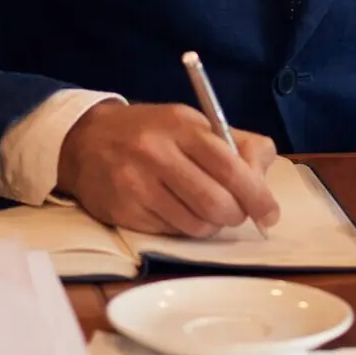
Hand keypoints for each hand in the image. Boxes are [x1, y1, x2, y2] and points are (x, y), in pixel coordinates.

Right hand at [57, 101, 279, 236]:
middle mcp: (157, 152)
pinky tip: (177, 212)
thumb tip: (262, 177)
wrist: (86, 140)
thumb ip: (232, 143)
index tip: (270, 213)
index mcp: (181, 126)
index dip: (256, 194)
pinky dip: (184, 228)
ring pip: (196, 224)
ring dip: (211, 225)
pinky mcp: (123, 211)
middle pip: (215, 201)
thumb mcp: (190, 122)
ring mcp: (137, 183)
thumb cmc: (150, 132)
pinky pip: (170, 233)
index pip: (229, 165)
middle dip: (236, 215)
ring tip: (206, 211)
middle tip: (237, 214)